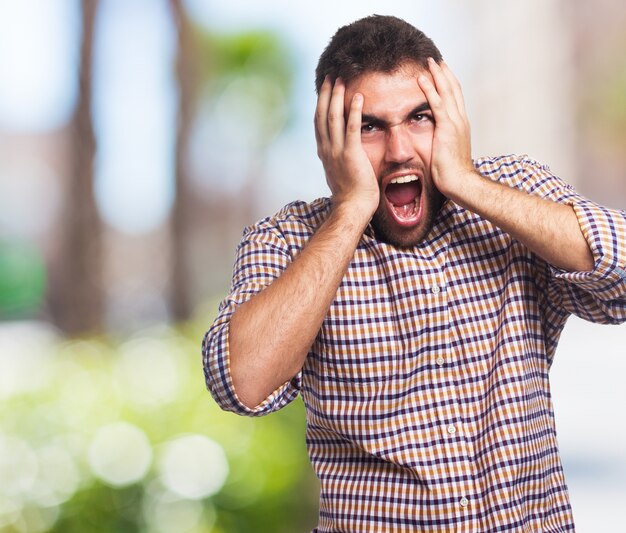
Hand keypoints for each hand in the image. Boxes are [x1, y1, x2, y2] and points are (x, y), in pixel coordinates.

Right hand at [314, 77, 378, 217]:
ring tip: (341, 80)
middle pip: (322, 115)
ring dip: (337, 97)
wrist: (352, 208)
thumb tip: (338, 154)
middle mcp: (327, 149)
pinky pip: (352, 128)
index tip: (325, 89)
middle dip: (325, 94)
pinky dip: (354, 111)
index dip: (321, 104)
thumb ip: (337, 159)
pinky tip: (358, 97)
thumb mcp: (339, 173)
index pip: (319, 122)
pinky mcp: (351, 154)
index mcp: (324, 152)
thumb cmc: (351, 194)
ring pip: (333, 118)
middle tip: (330, 76)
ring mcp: (337, 151)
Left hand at [417, 59, 476, 199]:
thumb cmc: (452, 173)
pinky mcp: (447, 128)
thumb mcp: (446, 152)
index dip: (449, 84)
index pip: (456, 99)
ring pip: (447, 91)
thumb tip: (435, 140)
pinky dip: (430, 89)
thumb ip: (442, 142)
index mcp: (461, 126)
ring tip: (429, 61)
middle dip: (445, 73)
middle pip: (454, 90)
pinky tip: (422, 78)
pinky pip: (437, 103)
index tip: (442, 72)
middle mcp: (461, 120)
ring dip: (437, 75)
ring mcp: (455, 122)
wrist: (459, 182)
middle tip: (436, 59)